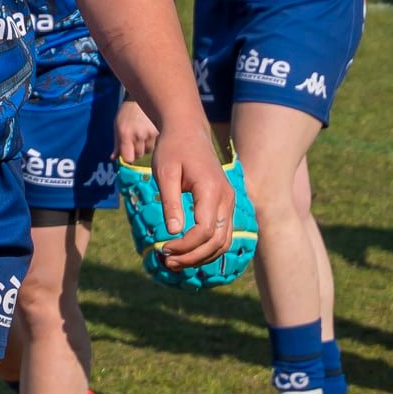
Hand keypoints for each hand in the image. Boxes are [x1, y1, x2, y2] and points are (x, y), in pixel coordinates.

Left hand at [115, 98, 158, 162]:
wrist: (141, 99)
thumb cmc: (126, 113)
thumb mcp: (117, 126)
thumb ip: (117, 143)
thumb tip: (113, 158)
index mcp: (125, 134)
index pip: (128, 158)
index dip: (128, 158)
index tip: (128, 154)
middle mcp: (138, 134)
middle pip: (138, 155)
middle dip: (136, 151)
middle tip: (134, 140)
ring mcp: (150, 133)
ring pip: (148, 151)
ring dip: (145, 146)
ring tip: (142, 134)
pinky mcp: (159, 131)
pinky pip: (156, 144)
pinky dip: (152, 141)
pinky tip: (149, 131)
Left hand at [148, 118, 234, 268]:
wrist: (187, 131)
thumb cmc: (172, 149)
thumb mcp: (165, 173)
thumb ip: (170, 202)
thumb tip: (173, 232)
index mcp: (212, 190)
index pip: (204, 230)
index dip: (185, 246)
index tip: (163, 249)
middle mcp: (226, 199)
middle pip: (217, 241)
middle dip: (193, 257)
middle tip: (167, 262)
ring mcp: (229, 202)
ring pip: (223, 241)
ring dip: (201, 257)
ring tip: (175, 262)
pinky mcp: (225, 205)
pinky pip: (222, 234)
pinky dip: (207, 248)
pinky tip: (187, 253)